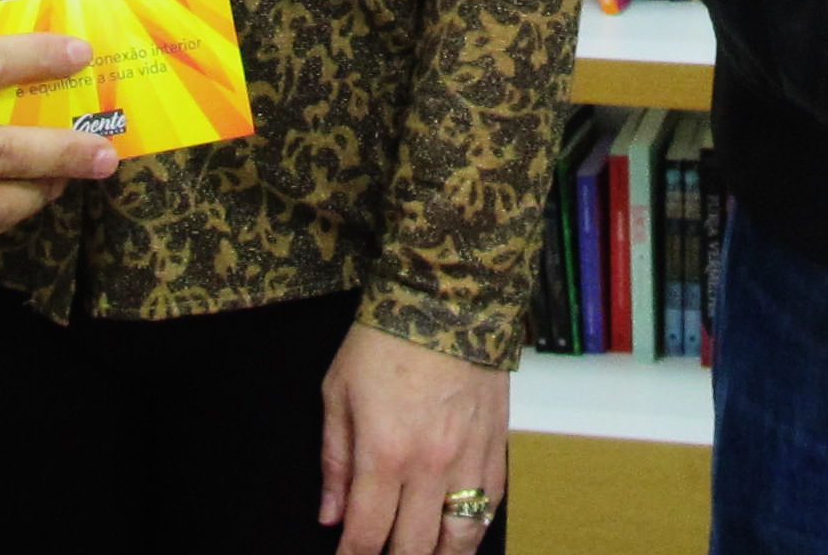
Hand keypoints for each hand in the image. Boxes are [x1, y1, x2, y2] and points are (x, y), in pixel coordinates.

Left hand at [320, 322, 508, 554]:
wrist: (447, 297)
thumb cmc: (386, 339)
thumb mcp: (338, 393)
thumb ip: (334, 461)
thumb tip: (330, 514)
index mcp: (384, 454)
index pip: (367, 535)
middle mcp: (430, 466)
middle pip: (415, 548)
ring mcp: (469, 458)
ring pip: (461, 538)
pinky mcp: (497, 445)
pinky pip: (491, 504)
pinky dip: (475, 527)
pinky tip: (460, 531)